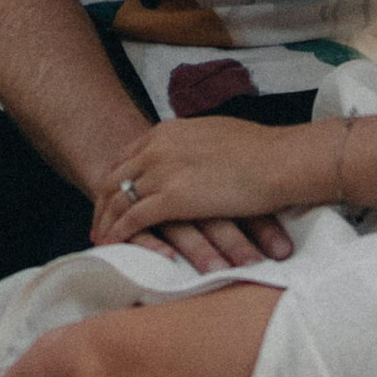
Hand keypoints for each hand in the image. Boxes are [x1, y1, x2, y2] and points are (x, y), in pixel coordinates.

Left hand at [90, 114, 325, 258]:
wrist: (278, 161)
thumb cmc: (260, 151)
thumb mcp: (215, 135)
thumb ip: (193, 145)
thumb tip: (191, 154)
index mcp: (167, 131)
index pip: (127, 157)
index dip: (116, 180)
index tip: (111, 197)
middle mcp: (158, 147)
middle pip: (115, 178)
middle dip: (103, 203)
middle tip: (98, 223)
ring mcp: (162, 171)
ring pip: (118, 200)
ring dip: (106, 222)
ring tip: (100, 239)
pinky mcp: (171, 198)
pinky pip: (132, 219)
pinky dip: (118, 233)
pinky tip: (114, 246)